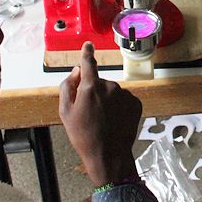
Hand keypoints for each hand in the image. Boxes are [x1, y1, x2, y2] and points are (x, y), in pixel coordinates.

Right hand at [59, 42, 141, 186]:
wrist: (109, 155)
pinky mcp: (136, 103)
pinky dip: (118, 107)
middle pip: (98, 82)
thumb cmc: (84, 136)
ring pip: (112, 91)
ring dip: (106, 100)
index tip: (88, 45)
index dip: (86, 53)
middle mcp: (110, 86)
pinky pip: (124, 99)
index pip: (88, 63)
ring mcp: (125, 94)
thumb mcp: (65, 112)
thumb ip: (67, 87)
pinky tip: (114, 121)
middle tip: (88, 113)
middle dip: (93, 92)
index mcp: (90, 87)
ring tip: (102, 120)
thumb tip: (76, 72)